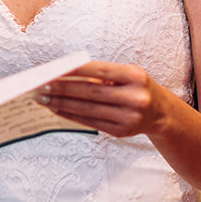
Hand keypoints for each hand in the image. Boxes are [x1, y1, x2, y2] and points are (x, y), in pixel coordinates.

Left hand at [36, 61, 167, 137]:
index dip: (73, 70)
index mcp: (135, 76)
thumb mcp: (125, 74)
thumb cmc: (135, 87)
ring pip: (88, 109)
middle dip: (62, 89)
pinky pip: (91, 123)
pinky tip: (56, 110)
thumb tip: (62, 75)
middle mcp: (135, 97)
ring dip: (62, 104)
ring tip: (43, 99)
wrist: (160, 113)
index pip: (98, 71)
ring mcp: (129, 117)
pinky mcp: (122, 132)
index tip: (52, 69)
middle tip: (40, 86)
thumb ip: (99, 74)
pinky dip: (71, 116)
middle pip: (91, 92)